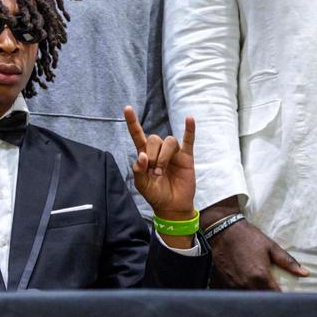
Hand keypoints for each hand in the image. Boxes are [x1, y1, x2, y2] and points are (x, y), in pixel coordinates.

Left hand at [125, 106, 194, 220]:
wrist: (172, 206)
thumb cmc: (156, 195)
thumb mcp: (142, 185)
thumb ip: (138, 171)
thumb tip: (141, 155)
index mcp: (145, 155)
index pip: (138, 135)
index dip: (132, 122)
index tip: (127, 109)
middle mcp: (159, 150)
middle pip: (155, 138)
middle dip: (153, 155)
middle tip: (154, 172)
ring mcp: (173, 153)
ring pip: (169, 141)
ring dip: (164, 156)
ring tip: (162, 171)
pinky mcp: (186, 157)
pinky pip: (189, 140)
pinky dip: (189, 129)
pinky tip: (189, 119)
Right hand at [202, 198, 307, 289]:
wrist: (224, 230)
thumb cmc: (248, 237)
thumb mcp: (271, 247)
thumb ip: (288, 262)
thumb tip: (305, 273)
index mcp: (260, 276)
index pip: (275, 296)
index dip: (282, 298)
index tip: (285, 295)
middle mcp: (247, 283)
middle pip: (262, 300)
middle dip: (269, 297)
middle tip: (273, 291)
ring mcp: (234, 284)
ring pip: (249, 298)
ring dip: (256, 296)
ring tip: (260, 288)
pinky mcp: (225, 282)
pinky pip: (237, 293)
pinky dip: (243, 291)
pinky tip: (246, 284)